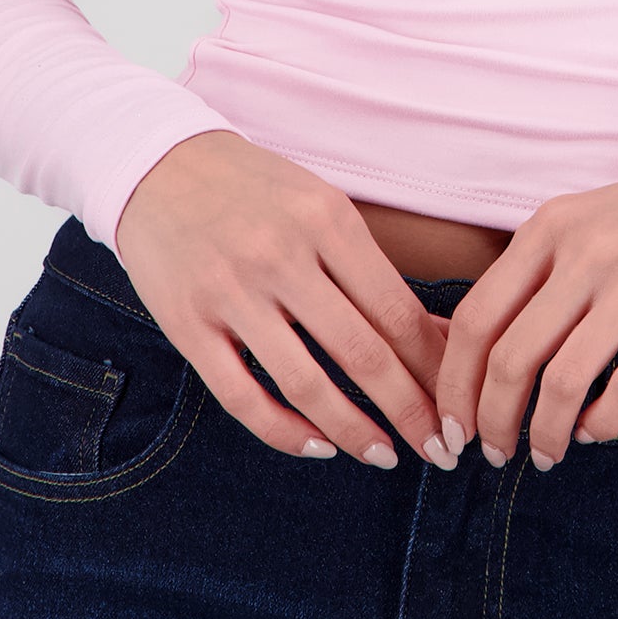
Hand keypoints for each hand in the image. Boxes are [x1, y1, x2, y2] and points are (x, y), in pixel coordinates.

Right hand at [113, 130, 455, 470]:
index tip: (460, 405)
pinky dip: (285, 431)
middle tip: (442, 449)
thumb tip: (440, 338)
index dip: (436, 370)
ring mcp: (230, 292)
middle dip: (412, 412)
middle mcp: (281, 256)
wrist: (157, 163)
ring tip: (385, 455)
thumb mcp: (323, 207)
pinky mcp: (187, 323)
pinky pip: (241, 396)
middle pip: (363, 353)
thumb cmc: (257, 191)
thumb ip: (373, 271)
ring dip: (355, 431)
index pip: (397, 312)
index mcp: (328, 220)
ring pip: (306, 383)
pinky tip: (318, 445)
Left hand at [432, 149, 617, 469]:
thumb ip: (540, 273)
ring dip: (544, 434)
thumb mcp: (588, 221)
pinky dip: (600, 425)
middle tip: (493, 452)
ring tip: (545, 454)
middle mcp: (585, 252)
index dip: (455, 383)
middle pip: (509, 357)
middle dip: (491, 420)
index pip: (476, 318)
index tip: (454, 423)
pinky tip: (595, 431)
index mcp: (550, 228)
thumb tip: (487, 355)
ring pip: (562, 382)